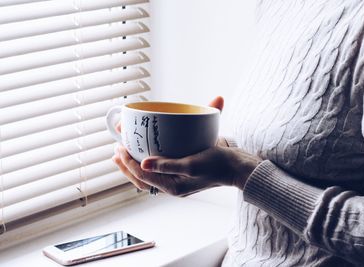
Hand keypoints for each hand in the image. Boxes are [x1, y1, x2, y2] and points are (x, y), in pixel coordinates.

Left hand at [116, 144, 260, 195]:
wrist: (236, 168)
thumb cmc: (218, 164)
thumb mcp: (192, 164)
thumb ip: (168, 165)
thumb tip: (145, 163)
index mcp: (172, 186)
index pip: (142, 176)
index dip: (128, 163)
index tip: (119, 148)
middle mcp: (172, 186)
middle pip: (141, 178)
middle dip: (126, 165)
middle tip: (116, 150)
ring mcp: (176, 181)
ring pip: (148, 176)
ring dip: (134, 165)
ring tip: (123, 154)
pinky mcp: (182, 173)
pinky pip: (158, 171)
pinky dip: (148, 163)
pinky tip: (146, 154)